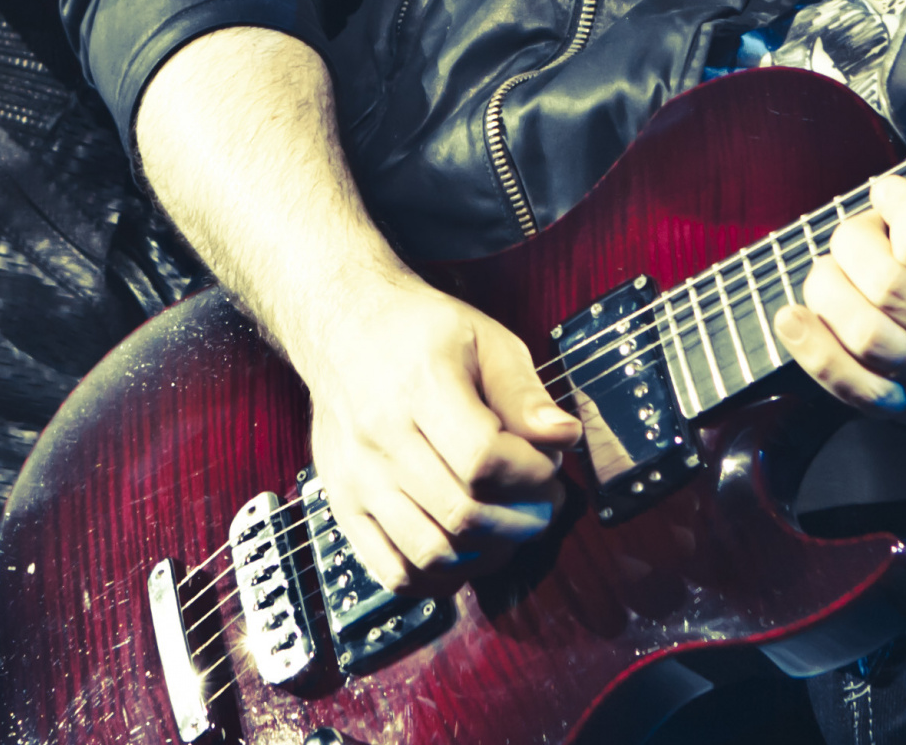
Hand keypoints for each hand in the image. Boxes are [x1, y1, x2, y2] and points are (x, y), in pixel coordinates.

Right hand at [284, 268, 581, 596]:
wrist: (341, 326)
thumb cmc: (417, 331)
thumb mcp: (484, 339)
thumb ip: (524, 392)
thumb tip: (563, 436)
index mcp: (420, 386)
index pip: (483, 458)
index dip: (532, 473)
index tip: (549, 465)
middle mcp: (381, 436)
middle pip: (462, 511)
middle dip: (522, 518)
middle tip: (542, 503)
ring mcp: (358, 478)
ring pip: (431, 552)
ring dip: (486, 553)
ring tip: (508, 528)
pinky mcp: (343, 505)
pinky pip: (393, 571)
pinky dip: (438, 579)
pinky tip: (465, 555)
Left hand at [774, 25, 905, 425]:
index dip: (892, 204)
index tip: (891, 190)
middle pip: (888, 288)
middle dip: (853, 241)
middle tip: (858, 223)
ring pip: (866, 338)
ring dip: (828, 287)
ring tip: (831, 261)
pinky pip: (850, 388)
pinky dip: (809, 347)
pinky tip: (794, 312)